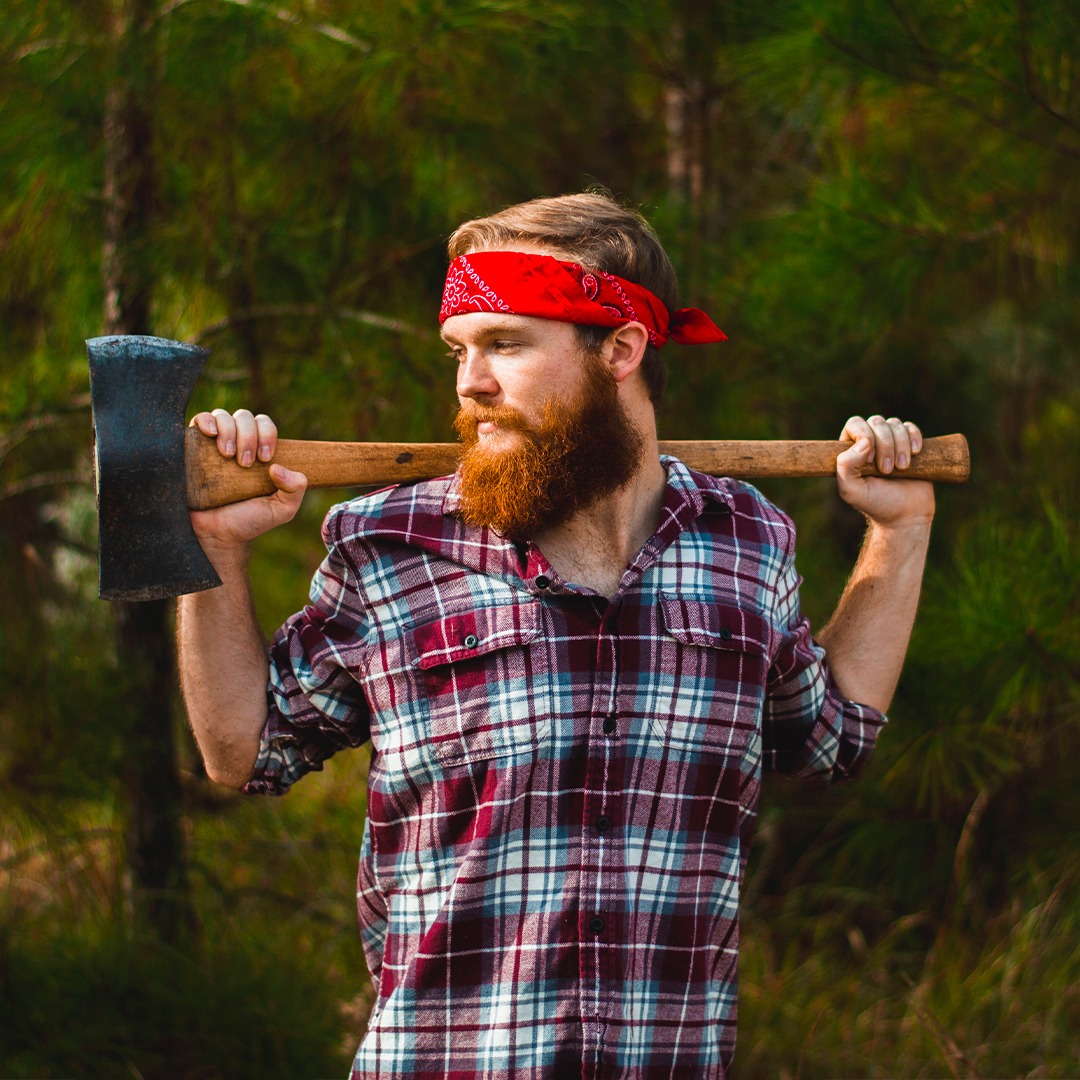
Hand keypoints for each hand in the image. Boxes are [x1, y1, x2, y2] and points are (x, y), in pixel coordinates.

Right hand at [187, 409, 307, 554]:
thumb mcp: (282, 509)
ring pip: (223, 416)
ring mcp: (213, 444)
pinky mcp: (192, 447)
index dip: (267, 434)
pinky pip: (198, 420)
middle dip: (249, 436)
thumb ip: (295, 490)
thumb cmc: (249, 521)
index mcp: (258, 450)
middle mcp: (236, 443)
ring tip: (227, 456)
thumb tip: (279, 468)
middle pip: (245, 417)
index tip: (265, 459)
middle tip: (246, 463)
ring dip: (229, 431)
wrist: (216, 535)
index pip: (265, 425)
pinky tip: (210, 433)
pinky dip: (206, 420)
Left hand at [836, 415, 934, 527]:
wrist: (905, 515)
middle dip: (885, 445)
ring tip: (901, 469)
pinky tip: (915, 454)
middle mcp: (870, 441)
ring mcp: (890, 441)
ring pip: (894, 424)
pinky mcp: (910, 444)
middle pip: (876, 422)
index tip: (870, 461)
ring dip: (900, 446)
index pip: (855, 424)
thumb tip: (865, 441)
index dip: (864, 435)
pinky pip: (911, 427)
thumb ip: (846, 466)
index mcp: (851, 450)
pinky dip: (914, 438)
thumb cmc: (875, 503)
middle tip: (886, 470)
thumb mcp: (851, 490)